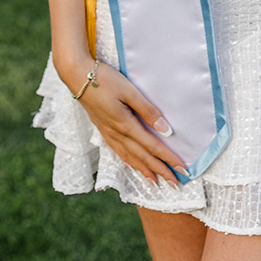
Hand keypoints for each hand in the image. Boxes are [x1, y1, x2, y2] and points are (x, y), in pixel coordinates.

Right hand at [65, 59, 186, 186]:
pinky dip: (129, 162)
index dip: (168, 159)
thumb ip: (148, 110)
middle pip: (142, 157)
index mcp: (125, 125)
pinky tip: (133, 164)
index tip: (182, 170)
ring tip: (156, 181)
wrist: (78, 76)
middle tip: (175, 184)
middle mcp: (117, 133)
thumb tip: (166, 130)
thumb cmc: (105, 80)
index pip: (152, 147)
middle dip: (160, 171)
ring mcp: (108, 133)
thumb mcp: (129, 90)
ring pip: (130, 157)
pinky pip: (119, 151)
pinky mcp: (103, 129)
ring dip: (145, 170)